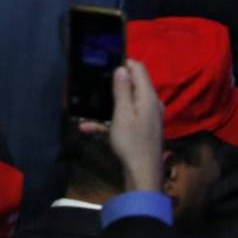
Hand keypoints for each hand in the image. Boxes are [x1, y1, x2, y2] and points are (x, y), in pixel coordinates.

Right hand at [79, 59, 165, 193]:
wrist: (142, 174)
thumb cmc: (131, 142)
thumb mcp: (122, 114)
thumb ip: (122, 90)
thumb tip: (122, 68)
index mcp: (148, 97)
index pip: (139, 69)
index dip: (123, 63)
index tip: (104, 65)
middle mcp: (151, 104)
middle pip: (133, 84)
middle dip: (113, 83)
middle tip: (93, 83)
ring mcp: (147, 117)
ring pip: (126, 102)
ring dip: (107, 104)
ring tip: (86, 105)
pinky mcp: (142, 128)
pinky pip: (125, 118)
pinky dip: (109, 120)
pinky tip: (86, 127)